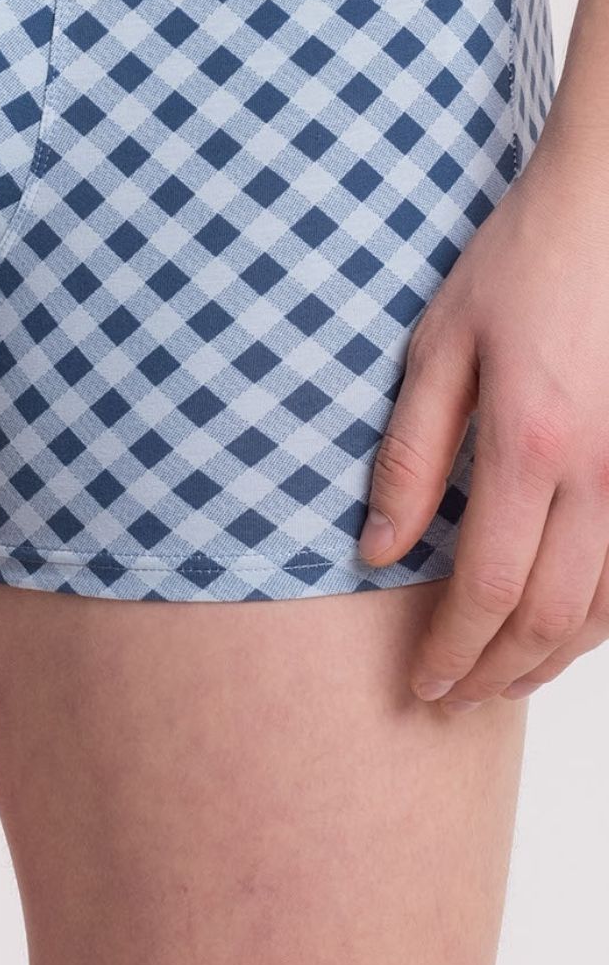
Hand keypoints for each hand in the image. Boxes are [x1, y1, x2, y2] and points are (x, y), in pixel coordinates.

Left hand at [362, 127, 608, 707]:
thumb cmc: (517, 266)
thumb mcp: (439, 346)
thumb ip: (409, 454)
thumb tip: (378, 552)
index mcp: (532, 445)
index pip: (488, 588)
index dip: (452, 650)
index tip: (418, 685)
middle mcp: (605, 473)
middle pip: (552, 616)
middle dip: (495, 670)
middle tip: (447, 699)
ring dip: (551, 658)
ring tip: (497, 679)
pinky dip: (602, 618)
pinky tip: (563, 629)